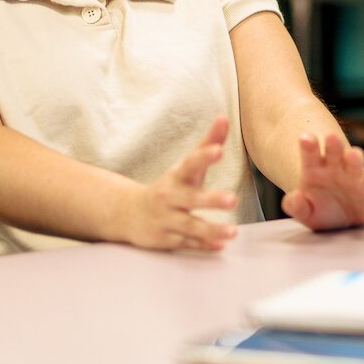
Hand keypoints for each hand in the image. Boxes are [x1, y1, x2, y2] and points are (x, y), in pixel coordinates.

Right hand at [117, 116, 238, 250]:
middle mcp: (169, 197)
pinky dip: (203, 245)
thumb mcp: (186, 165)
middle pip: (191, 198)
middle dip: (211, 199)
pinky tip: (220, 246)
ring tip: (233, 232)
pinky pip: (186, 243)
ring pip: (190, 226)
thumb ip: (208, 143)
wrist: (130, 213)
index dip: (204, 156)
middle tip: (233, 199)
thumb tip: (224, 118)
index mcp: (177, 175)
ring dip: (211, 229)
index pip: (191, 163)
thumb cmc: (171, 186)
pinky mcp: (166, 239)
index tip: (218, 150)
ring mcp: (166, 219)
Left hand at [279, 131, 363, 229]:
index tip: (305, 138)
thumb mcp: (305, 213)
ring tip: (352, 155)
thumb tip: (296, 197)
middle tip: (331, 137)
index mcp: (315, 169)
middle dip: (333, 144)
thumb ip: (297, 207)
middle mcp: (335, 167)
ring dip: (354, 157)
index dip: (308, 146)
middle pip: (334, 152)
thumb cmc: (320, 211)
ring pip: (355, 162)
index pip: (310, 154)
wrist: (341, 220)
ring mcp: (353, 175)